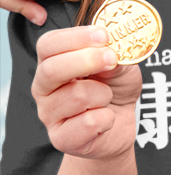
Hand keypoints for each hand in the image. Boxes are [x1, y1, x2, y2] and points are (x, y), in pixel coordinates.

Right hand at [30, 26, 141, 161]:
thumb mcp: (121, 65)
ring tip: (106, 98)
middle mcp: (44, 87)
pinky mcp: (60, 138)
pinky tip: (105, 119)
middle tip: (112, 59)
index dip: (76, 37)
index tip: (103, 36)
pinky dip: (107, 119)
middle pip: (51, 70)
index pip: (48, 44)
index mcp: (53, 63)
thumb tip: (110, 52)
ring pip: (77, 96)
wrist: (119, 125)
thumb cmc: (115, 89)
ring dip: (104, 94)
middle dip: (87, 61)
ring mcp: (48, 114)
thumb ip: (115, 56)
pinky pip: (89, 123)